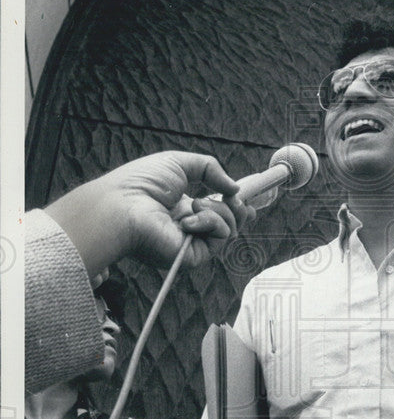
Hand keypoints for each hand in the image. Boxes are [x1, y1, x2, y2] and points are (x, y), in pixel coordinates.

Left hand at [45, 151, 254, 275]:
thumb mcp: (180, 163)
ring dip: (219, 209)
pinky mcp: (194, 256)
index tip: (246, 196)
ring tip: (197, 203)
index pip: (216, 208)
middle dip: (238, 207)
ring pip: (230, 227)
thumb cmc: (141, 183)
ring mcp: (192, 242)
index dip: (235, 203)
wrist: (122, 206)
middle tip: (234, 196)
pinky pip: (220, 236)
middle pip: (230, 221)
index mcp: (182, 207)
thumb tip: (234, 188)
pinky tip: (188, 218)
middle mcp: (189, 226)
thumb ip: (211, 169)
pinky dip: (210, 221)